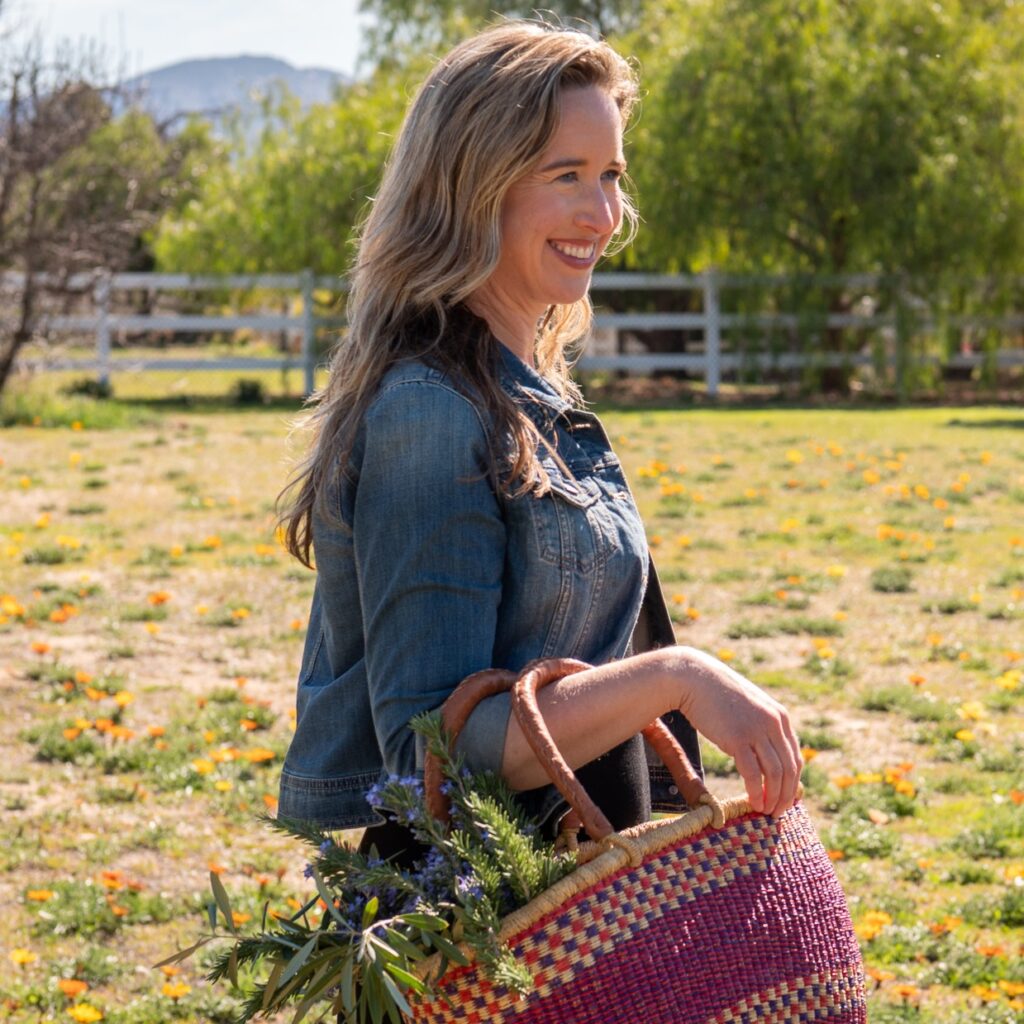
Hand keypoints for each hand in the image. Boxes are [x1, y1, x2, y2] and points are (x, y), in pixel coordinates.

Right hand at [668, 646, 802, 816]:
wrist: (694, 678)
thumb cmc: (717, 695)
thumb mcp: (749, 708)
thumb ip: (762, 727)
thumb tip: (765, 754)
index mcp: (780, 717)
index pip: (795, 757)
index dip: (793, 782)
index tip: (785, 798)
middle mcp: (774, 723)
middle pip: (789, 769)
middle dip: (786, 795)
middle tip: (778, 812)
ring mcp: (756, 730)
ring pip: (775, 774)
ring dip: (773, 797)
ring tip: (766, 811)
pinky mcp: (737, 738)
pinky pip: (753, 773)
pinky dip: (755, 792)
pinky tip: (753, 802)